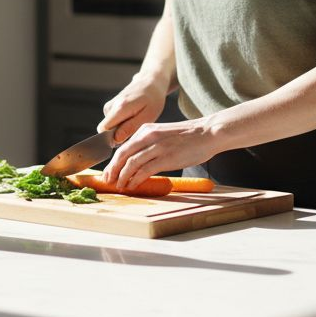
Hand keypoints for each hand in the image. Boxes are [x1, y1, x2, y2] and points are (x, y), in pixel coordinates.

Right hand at [96, 74, 168, 143]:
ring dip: (121, 128)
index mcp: (120, 108)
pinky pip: (112, 121)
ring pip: (109, 126)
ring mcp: (109, 105)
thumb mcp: (147, 117)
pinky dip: (121, 123)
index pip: (103, 130)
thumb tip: (114, 140)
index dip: (111, 139)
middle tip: (134, 129)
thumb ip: (129, 128)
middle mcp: (111, 106)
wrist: (151, 82)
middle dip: (117, 135)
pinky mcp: (111, 106)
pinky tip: (132, 116)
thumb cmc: (153, 100)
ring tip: (135, 120)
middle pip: (105, 130)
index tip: (125, 139)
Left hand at [103, 117, 221, 190]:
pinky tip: (133, 185)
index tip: (109, 172)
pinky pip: (145, 170)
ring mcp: (157, 147)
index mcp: (146, 130)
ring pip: (131, 163)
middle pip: (122, 155)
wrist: (207, 133)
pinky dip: (136, 179)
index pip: (123, 147)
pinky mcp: (166, 158)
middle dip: (113, 170)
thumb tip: (137, 160)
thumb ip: (149, 144)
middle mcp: (148, 136)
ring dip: (123, 177)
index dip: (113, 162)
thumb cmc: (188, 137)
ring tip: (120, 186)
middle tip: (108, 181)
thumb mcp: (163, 134)